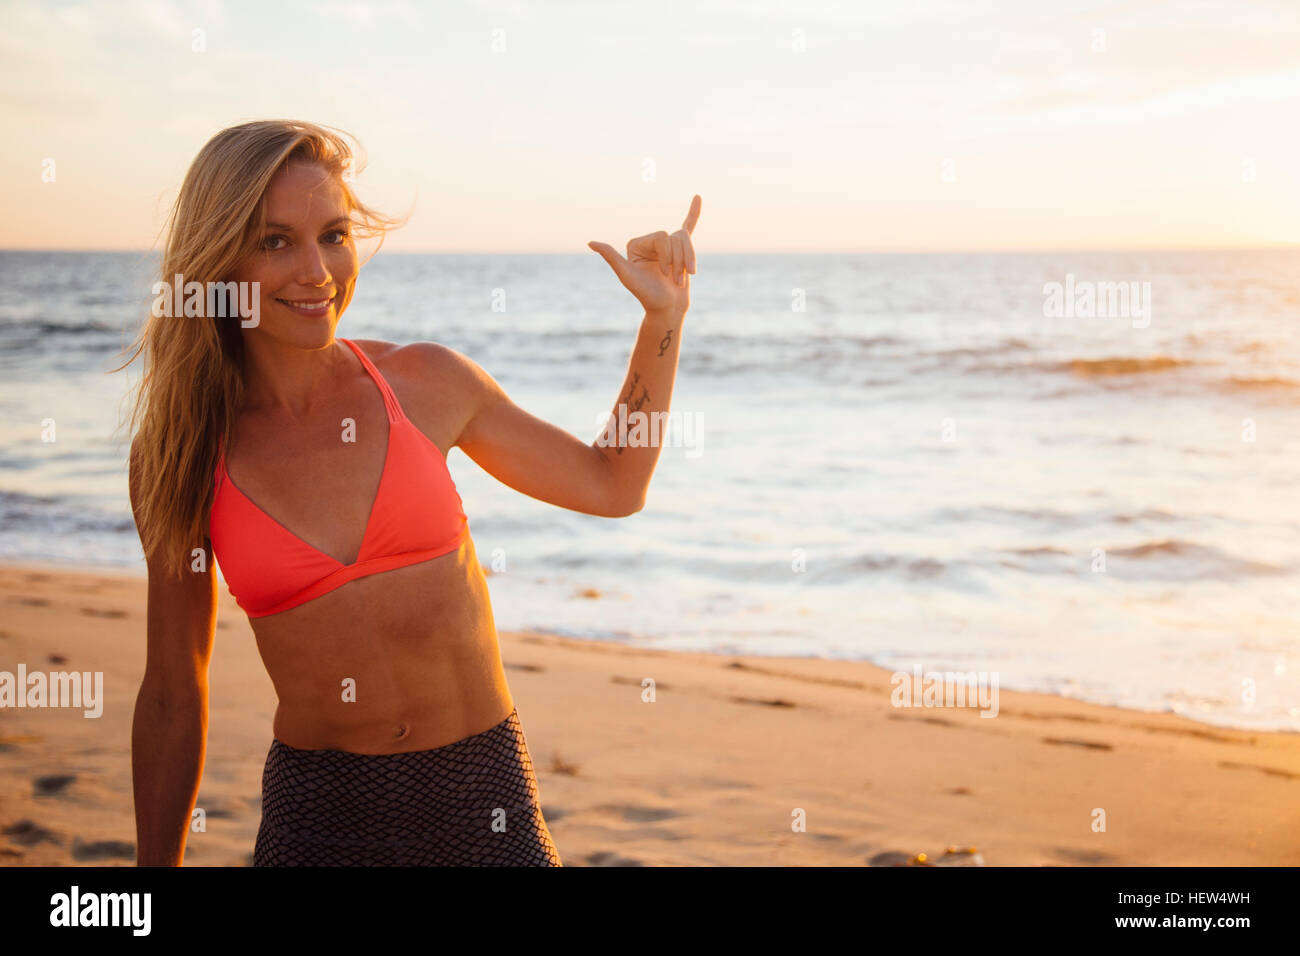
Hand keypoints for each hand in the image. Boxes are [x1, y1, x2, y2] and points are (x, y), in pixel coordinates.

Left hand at [588, 195, 700, 315]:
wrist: (667, 308)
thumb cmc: (647, 295)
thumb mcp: (627, 276)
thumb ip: (611, 257)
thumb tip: (590, 242)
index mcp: (637, 244)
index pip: (662, 236)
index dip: (668, 255)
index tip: (662, 274)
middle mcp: (651, 242)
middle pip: (675, 238)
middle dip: (679, 260)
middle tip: (675, 279)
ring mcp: (667, 246)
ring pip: (686, 239)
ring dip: (689, 260)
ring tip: (684, 278)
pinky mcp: (681, 250)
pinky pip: (688, 227)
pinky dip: (694, 213)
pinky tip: (698, 197)